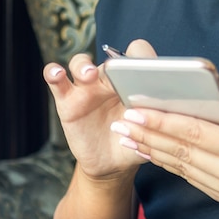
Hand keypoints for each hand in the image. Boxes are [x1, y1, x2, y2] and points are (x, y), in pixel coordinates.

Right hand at [43, 40, 157, 179]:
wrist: (115, 163)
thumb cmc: (137, 141)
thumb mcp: (151, 130)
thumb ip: (156, 116)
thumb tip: (165, 108)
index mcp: (133, 80)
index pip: (138, 55)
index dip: (143, 58)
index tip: (148, 69)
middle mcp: (110, 80)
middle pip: (109, 58)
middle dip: (114, 62)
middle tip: (118, 70)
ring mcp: (87, 88)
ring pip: (80, 64)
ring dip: (83, 65)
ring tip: (89, 75)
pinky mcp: (67, 101)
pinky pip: (56, 81)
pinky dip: (53, 73)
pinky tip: (57, 74)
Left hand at [110, 89, 218, 204]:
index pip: (198, 134)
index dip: (165, 122)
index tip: (136, 111)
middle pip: (184, 153)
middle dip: (149, 136)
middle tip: (121, 123)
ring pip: (182, 168)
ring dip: (152, 151)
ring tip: (126, 136)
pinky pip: (189, 177)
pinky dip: (166, 163)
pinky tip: (149, 150)